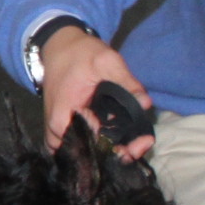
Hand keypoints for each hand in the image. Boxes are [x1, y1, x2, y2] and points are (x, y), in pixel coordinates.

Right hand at [38, 24, 153, 159]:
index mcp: (62, 120)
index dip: (120, 150)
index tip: (144, 142)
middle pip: (89, 157)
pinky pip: (87, 144)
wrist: (59, 47)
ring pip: (88, 154)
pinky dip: (106, 144)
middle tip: (145, 142)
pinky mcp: (70, 128)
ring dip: (114, 151)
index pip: (91, 147)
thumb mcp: (105, 60)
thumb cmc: (79, 53)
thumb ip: (126, 81)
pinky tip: (127, 138)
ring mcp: (62, 133)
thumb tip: (145, 103)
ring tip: (140, 142)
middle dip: (120, 154)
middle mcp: (59, 133)